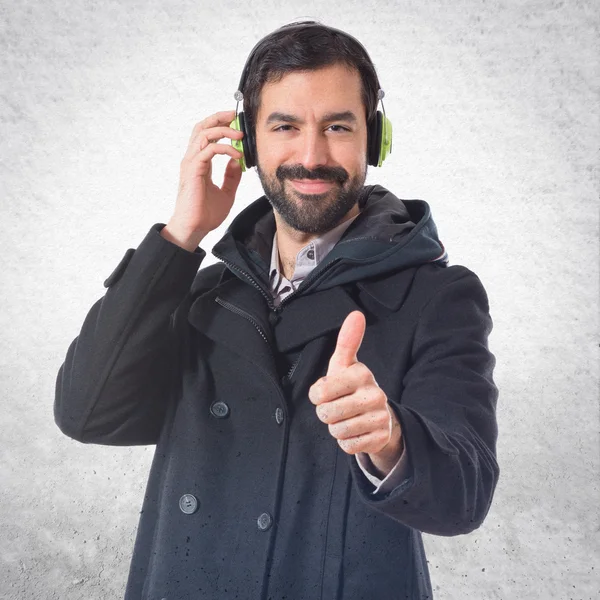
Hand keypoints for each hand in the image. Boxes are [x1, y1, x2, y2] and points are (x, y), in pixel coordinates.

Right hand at [162, 110, 244, 249]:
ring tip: (239, 135)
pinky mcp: (193, 170)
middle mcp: (193, 159)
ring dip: (223, 131)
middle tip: (235, 115)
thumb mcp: (226, 192)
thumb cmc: (205, 214)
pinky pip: (208, 151)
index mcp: (199, 163)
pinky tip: (237, 155)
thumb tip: (236, 161)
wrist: (195, 228)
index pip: (206, 134)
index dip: (219, 124)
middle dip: (218, 118)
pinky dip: (224, 149)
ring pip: (204, 134)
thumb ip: (231, 176)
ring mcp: (191, 164)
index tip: (235, 122)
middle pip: (202, 128)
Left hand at [308, 311, 402, 475]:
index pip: (320, 392)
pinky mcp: (380, 438)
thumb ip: (347, 340)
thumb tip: (356, 314)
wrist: (379, 416)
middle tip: (338, 407)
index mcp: (361, 374)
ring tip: (347, 418)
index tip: (327, 392)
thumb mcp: (345, 364)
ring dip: (336, 428)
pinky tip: (356, 431)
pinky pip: (348, 446)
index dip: (317, 396)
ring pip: (337, 431)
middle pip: (326, 414)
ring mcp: (379, 418)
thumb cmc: (352, 386)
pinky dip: (347, 441)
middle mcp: (374, 394)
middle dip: (326, 414)